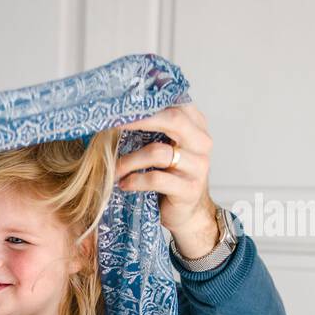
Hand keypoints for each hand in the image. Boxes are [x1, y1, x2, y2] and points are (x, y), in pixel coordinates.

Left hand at [115, 103, 219, 257]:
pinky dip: (135, 180)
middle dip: (139, 119)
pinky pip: (156, 179)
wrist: (187, 213)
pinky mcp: (189, 188)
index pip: (175, 102)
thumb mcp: (164, 147)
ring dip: (129, 160)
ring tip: (114, 169)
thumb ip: (152, 128)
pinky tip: (124, 184)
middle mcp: (201, 142)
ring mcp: (198, 166)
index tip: (122, 102)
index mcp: (196, 126)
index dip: (149, 101)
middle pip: (173, 119)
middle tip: (113, 124)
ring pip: (158, 152)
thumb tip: (117, 111)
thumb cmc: (170, 175)